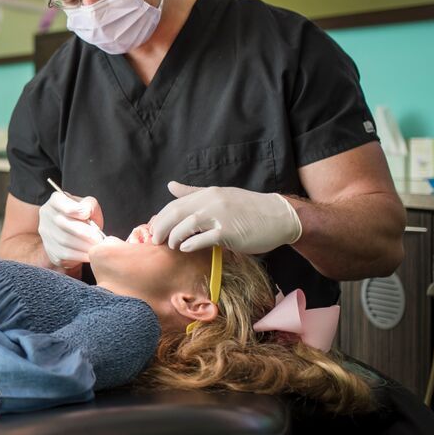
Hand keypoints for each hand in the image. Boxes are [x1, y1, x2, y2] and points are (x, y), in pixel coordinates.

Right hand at [38, 190, 104, 268]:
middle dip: (83, 232)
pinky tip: (91, 254)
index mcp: (56, 200)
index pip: (59, 202)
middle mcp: (46, 215)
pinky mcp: (51, 251)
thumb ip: (89, 205)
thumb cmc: (85, 218)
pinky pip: (65, 255)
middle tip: (98, 238)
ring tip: (97, 246)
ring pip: (64, 241)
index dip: (73, 209)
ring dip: (83, 245)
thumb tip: (85, 213)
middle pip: (62, 224)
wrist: (77, 235)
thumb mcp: (89, 206)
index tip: (87, 215)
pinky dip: (80, 255)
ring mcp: (46, 234)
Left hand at [150, 181, 302, 254]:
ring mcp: (220, 217)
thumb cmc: (248, 208)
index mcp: (208, 194)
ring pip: (186, 226)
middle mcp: (212, 202)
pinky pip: (203, 239)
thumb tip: (170, 186)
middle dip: (161, 228)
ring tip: (172, 245)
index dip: (160, 218)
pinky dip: (190, 245)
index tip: (153, 229)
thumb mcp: (220, 195)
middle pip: (176, 214)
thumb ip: (193, 193)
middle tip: (155, 240)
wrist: (279, 217)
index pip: (175, 204)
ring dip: (174, 238)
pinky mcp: (229, 233)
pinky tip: (185, 249)